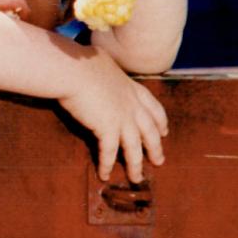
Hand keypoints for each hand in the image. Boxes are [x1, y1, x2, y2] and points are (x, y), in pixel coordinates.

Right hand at [58, 47, 167, 182]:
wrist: (73, 70)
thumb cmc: (81, 62)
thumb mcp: (100, 60)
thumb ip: (104, 67)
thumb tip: (94, 59)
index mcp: (132, 89)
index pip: (154, 108)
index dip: (160, 122)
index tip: (165, 131)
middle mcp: (132, 106)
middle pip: (149, 131)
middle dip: (155, 148)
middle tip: (159, 161)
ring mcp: (122, 119)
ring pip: (134, 148)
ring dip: (136, 165)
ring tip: (137, 178)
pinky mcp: (107, 129)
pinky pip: (109, 152)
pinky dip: (107, 164)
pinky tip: (105, 175)